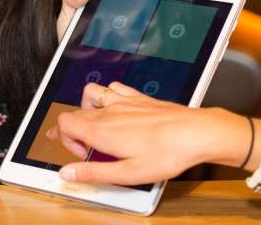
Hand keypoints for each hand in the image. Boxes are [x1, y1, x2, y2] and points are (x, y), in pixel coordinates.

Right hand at [47, 82, 252, 185]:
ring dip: (86, 108)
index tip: (81, 155)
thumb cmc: (167, 153)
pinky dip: (107, 95)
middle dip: (74, 130)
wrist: (196, 133)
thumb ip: (93, 172)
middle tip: (89, 149)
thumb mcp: (127, 173)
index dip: (64, 139)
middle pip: (75, 111)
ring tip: (95, 125)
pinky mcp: (138, 98)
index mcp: (101, 130)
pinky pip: (113, 87)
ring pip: (90, 93)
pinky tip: (116, 108)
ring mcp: (123, 101)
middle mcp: (109, 111)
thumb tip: (68, 174)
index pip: (63, 123)